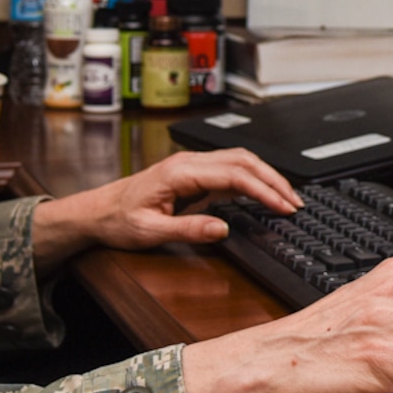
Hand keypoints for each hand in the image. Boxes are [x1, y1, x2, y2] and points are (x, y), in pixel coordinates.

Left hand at [30, 149, 300, 269]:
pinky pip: (229, 170)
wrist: (97, 212)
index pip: (235, 175)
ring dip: (266, 177)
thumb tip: (222, 228)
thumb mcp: (150, 232)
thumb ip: (188, 229)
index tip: (283, 206)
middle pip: (244, 161)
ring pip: (239, 161)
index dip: (264, 190)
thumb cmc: (118, 220)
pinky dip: (252, 179)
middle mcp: (189, 163)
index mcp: (181, 172)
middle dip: (274, 180)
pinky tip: (264, 193)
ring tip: (287, 198)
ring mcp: (192, 166)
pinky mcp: (193, 174)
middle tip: (296, 202)